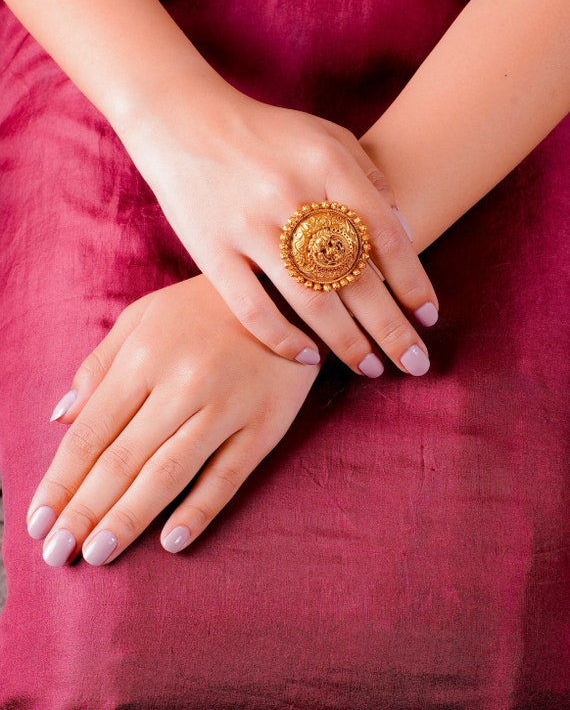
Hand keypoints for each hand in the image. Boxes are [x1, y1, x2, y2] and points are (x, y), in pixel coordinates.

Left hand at [26, 276, 319, 566]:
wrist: (286, 293)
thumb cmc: (204, 307)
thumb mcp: (144, 317)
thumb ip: (99, 365)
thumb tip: (59, 419)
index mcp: (145, 357)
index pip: (91, 432)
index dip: (60, 480)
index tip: (37, 521)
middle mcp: (182, 384)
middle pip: (123, 460)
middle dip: (83, 512)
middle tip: (57, 554)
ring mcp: (226, 408)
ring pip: (169, 474)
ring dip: (128, 520)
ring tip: (98, 555)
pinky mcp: (264, 426)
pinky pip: (228, 476)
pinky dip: (199, 511)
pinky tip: (172, 542)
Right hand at [121, 87, 437, 377]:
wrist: (184, 120)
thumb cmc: (266, 134)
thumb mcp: (327, 137)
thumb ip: (370, 179)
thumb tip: (405, 234)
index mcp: (328, 165)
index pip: (385, 237)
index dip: (413, 283)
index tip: (428, 317)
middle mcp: (293, 197)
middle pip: (356, 279)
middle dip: (392, 330)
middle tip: (416, 364)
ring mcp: (250, 227)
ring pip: (311, 302)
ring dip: (347, 343)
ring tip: (370, 368)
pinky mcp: (211, 251)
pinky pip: (253, 309)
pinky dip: (283, 338)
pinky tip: (309, 357)